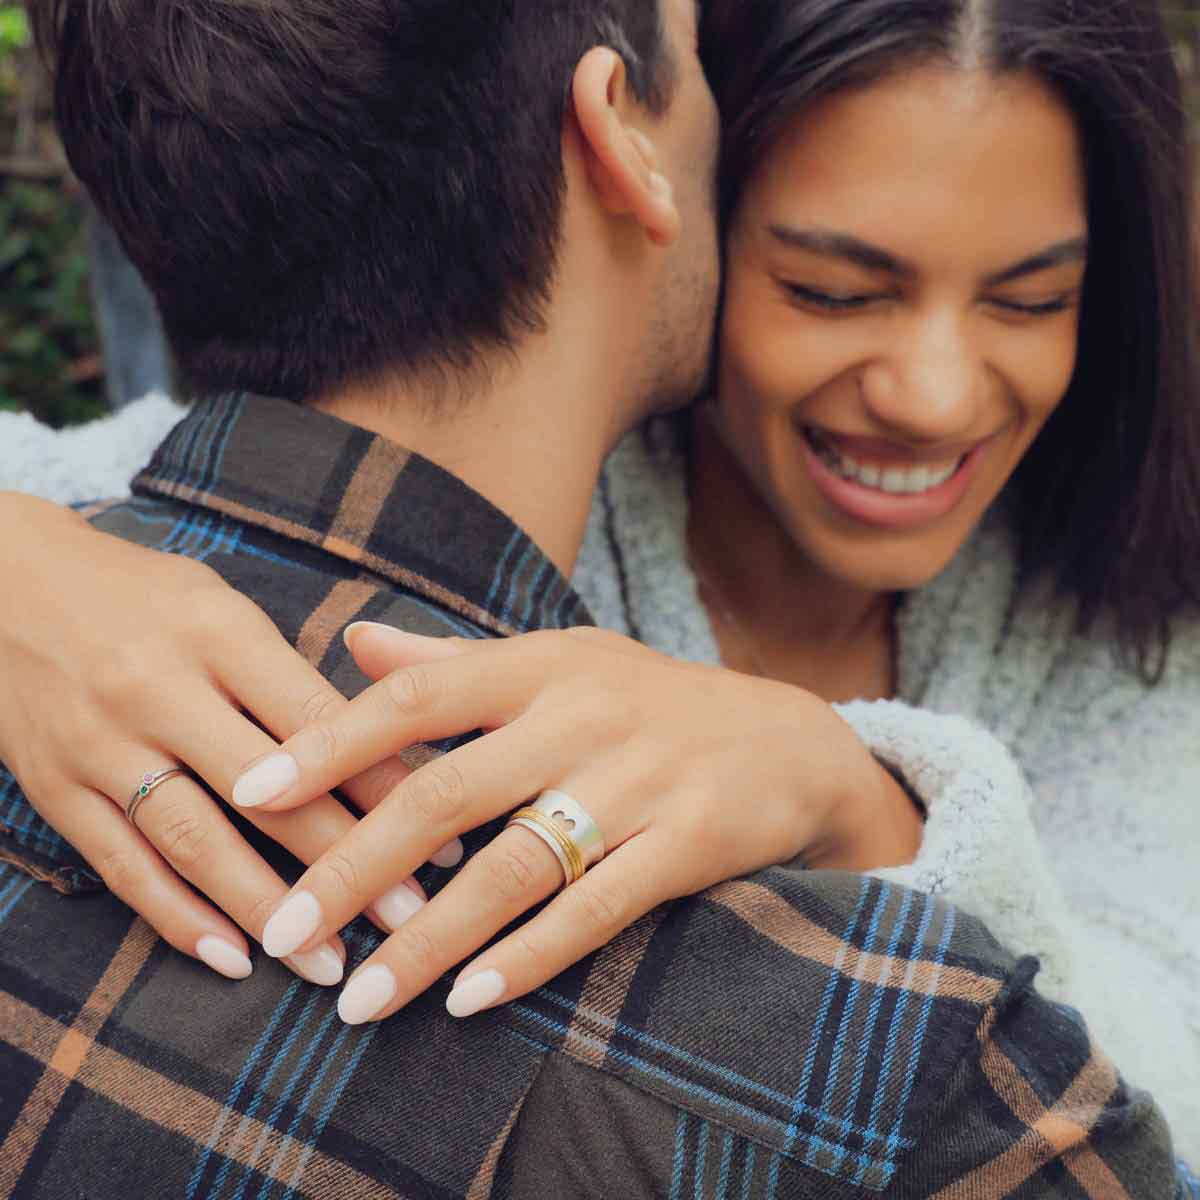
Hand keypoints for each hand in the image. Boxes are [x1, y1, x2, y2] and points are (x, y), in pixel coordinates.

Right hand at [0, 494, 442, 983]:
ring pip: (195, 839)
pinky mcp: (53, 788)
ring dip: (267, 908)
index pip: (317, 721)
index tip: (440, 831)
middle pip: (268, 790)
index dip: (384, 783)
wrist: (4, 580)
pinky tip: (232, 956)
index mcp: (219, 633)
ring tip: (329, 960)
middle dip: (346, 860)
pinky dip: (177, 917)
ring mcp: (101, 743)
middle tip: (408, 916)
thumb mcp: (222, 607)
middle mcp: (158, 688)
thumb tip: (380, 751)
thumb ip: (289, 676)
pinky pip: (122, 865)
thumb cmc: (142, 595)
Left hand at [231, 623, 922, 1023]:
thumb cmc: (647, 702)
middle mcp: (581, 715)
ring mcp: (638, 779)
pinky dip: (530, 957)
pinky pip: (597, 907)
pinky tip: (470, 999)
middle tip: (282, 932)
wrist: (789, 739)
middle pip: (447, 792)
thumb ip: (454, 662)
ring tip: (359, 999)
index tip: (249, 793)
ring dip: (429, 940)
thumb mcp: (558, 663)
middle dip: (354, 866)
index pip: (415, 696)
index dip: (328, 742)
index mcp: (538, 666)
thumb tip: (355, 643)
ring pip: (513, 865)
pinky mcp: (688, 839)